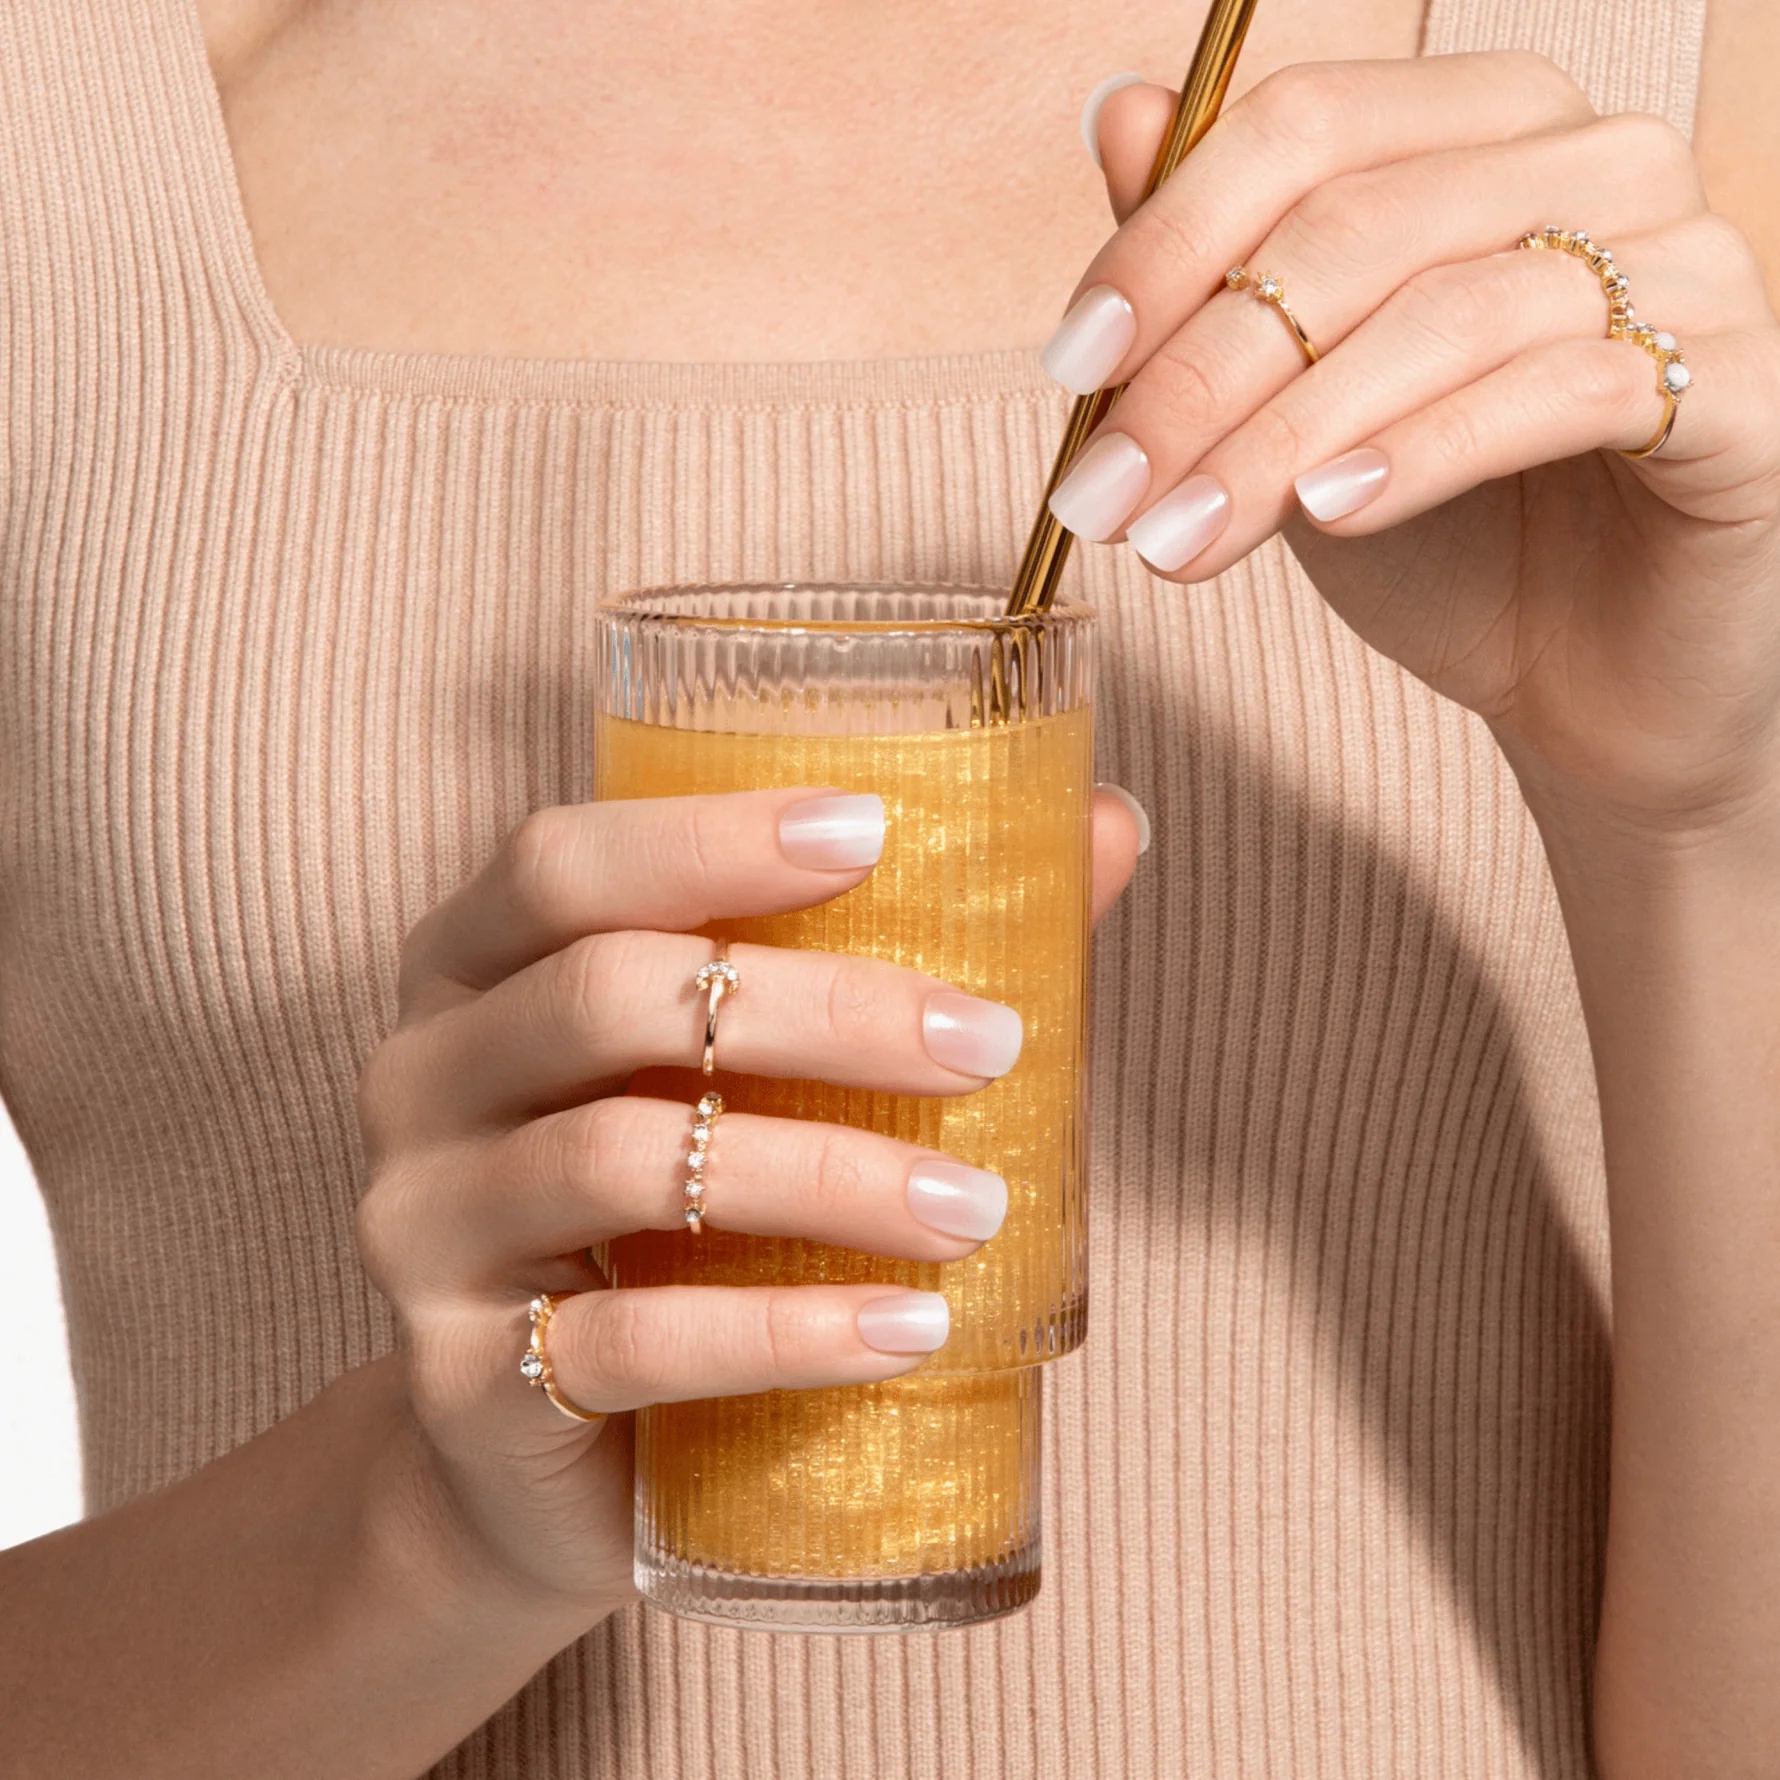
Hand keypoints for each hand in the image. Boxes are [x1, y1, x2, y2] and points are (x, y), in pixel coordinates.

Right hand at [352, 787, 1140, 1611]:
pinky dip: (783, 1333)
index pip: (561, 863)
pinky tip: (908, 1329)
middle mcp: (423, 1077)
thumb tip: (1109, 828)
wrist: (547, 1451)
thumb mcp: (755, 1072)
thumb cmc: (677, 1212)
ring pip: (622, 1162)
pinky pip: (624, 1345)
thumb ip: (908, 945)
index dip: (708, 835)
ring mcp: (423, 1230)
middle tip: (988, 1044)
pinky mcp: (463, 1381)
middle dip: (823, 1010)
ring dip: (826, 1177)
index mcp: (478, 964)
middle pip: (609, 996)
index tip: (876, 834)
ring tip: (974, 1210)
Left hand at [1050, 54, 1779, 836]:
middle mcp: (1598, 160)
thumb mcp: (1295, 408)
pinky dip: (1425, 451)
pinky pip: (1563, 388)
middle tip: (1105, 496)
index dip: (1167, 243)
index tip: (1073, 368)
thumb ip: (1216, 272)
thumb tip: (1116, 114)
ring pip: (1442, 311)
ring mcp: (1689, 260)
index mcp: (1485, 129)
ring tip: (1182, 539)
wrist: (1588, 681)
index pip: (1302, 125)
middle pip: (1353, 225)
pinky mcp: (1743, 383)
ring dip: (1281, 438)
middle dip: (1198, 375)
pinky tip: (1330, 514)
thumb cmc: (1444, 540)